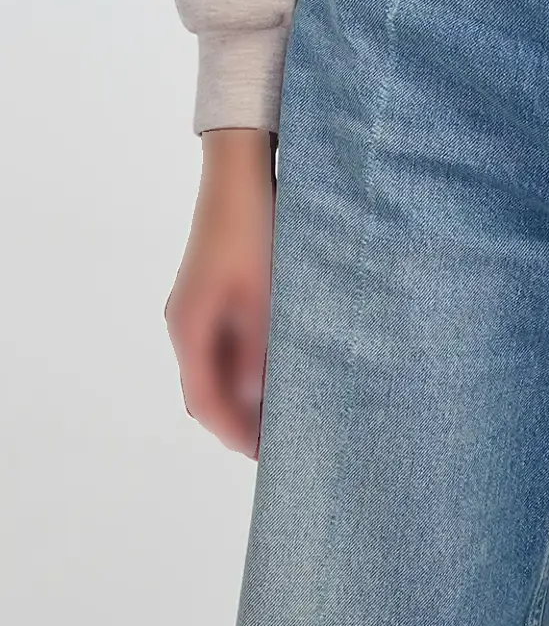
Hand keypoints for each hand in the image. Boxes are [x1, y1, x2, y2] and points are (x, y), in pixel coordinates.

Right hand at [164, 127, 276, 457]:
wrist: (239, 170)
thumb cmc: (251, 230)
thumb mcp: (263, 296)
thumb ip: (260, 353)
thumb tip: (260, 401)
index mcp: (189, 328)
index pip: (204, 402)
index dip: (234, 433)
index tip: (266, 456)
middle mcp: (185, 322)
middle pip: (206, 387)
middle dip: (239, 417)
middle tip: (280, 437)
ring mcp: (196, 305)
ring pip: (216, 364)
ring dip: (244, 389)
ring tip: (285, 405)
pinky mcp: (212, 289)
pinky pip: (224, 340)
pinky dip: (246, 361)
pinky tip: (280, 361)